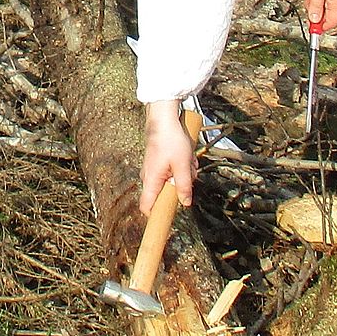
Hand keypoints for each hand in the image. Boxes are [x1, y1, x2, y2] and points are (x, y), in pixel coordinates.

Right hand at [139, 100, 196, 214]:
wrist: (163, 118)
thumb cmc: (171, 141)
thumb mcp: (182, 165)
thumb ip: (184, 186)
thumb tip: (185, 204)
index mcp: (152, 181)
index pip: (147, 207)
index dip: (155, 215)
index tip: (166, 219)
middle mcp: (149, 176)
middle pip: (166, 192)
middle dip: (181, 185)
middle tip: (189, 171)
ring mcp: (154, 168)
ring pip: (172, 178)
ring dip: (184, 171)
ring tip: (189, 159)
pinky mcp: (159, 160)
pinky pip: (173, 168)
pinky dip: (182, 163)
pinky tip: (187, 153)